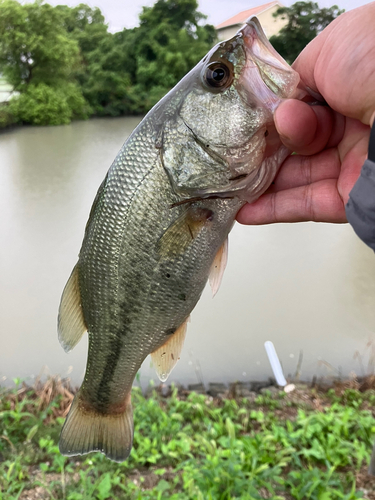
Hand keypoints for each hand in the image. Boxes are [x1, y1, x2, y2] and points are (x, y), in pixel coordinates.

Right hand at [237, 3, 374, 224]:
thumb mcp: (327, 52)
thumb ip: (294, 80)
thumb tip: (277, 111)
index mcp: (348, 91)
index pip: (298, 112)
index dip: (269, 123)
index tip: (242, 131)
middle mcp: (351, 128)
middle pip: (294, 149)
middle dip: (260, 155)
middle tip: (233, 159)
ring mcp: (352, 164)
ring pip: (296, 180)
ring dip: (260, 186)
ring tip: (229, 188)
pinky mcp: (351, 196)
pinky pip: (308, 205)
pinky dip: (274, 210)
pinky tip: (246, 210)